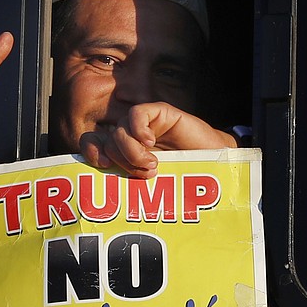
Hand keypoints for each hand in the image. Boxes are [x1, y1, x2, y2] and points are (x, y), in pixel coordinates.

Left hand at [78, 102, 236, 178]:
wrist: (216, 164)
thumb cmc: (184, 179)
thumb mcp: (150, 186)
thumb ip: (128, 182)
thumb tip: (100, 194)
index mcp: (124, 152)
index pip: (93, 143)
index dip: (90, 151)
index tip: (103, 165)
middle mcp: (130, 136)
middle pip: (107, 140)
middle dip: (122, 160)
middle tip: (146, 174)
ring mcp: (144, 124)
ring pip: (120, 130)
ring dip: (133, 151)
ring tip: (154, 165)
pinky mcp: (159, 112)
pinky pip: (137, 113)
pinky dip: (139, 129)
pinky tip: (151, 141)